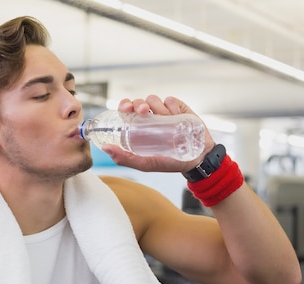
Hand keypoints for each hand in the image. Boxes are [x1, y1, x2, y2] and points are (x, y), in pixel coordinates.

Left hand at [101, 95, 215, 171]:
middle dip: (139, 103)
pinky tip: (177, 117)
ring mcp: (164, 112)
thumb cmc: (171, 163)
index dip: (124, 105)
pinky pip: (170, 100)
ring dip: (157, 107)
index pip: (127, 111)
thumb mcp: (146, 164)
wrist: (198, 159)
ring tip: (166, 121)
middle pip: (139, 102)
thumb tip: (106, 149)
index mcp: (139, 128)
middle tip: (142, 110)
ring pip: (154, 99)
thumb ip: (125, 158)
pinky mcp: (178, 108)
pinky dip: (171, 107)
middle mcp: (150, 118)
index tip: (126, 108)